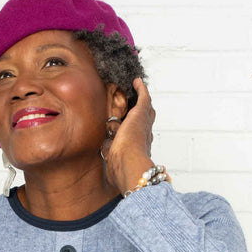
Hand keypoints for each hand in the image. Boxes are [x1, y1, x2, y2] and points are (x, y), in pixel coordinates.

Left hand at [101, 77, 155, 194]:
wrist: (128, 164)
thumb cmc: (121, 168)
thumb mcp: (112, 160)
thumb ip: (109, 153)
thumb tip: (104, 147)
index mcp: (139, 148)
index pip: (140, 136)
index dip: (137, 131)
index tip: (133, 127)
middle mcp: (146, 136)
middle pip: (147, 121)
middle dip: (145, 114)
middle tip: (140, 105)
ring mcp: (144, 124)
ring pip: (147, 109)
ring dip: (144, 100)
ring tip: (140, 92)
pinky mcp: (141, 113)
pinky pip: (143, 97)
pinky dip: (141, 89)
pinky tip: (137, 82)